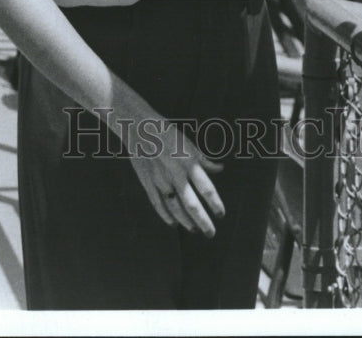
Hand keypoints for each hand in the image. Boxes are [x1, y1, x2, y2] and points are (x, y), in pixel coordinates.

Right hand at [122, 117, 225, 236]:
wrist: (139, 128)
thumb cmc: (167, 133)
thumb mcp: (188, 143)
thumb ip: (203, 159)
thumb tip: (220, 168)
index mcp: (189, 162)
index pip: (206, 188)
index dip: (215, 203)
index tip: (221, 214)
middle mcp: (175, 174)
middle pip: (191, 203)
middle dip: (202, 220)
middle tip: (211, 233)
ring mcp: (160, 180)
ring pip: (175, 207)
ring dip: (185, 221)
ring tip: (194, 229)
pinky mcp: (148, 182)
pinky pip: (158, 204)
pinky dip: (166, 215)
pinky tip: (173, 223)